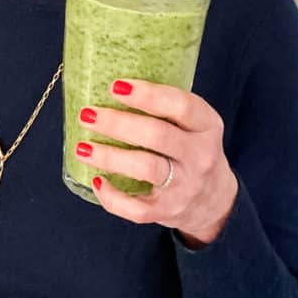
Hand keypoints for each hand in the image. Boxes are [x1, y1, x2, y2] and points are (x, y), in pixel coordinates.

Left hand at [76, 79, 238, 246]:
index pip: (181, 105)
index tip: (115, 87)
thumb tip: (110, 87)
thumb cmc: (191, 151)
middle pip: (158, 135)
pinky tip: (97, 181)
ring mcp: (185, 186)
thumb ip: (165, 109)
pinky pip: (138, 209)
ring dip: (110, 157)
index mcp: (207, 126)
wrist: (215, 200)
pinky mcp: (169, 211)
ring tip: (82, 147)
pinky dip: (113, 197)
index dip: (148, 95)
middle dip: (118, 123)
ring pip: (146, 169)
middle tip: (88, 114)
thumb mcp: (193, 126)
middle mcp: (200, 155)